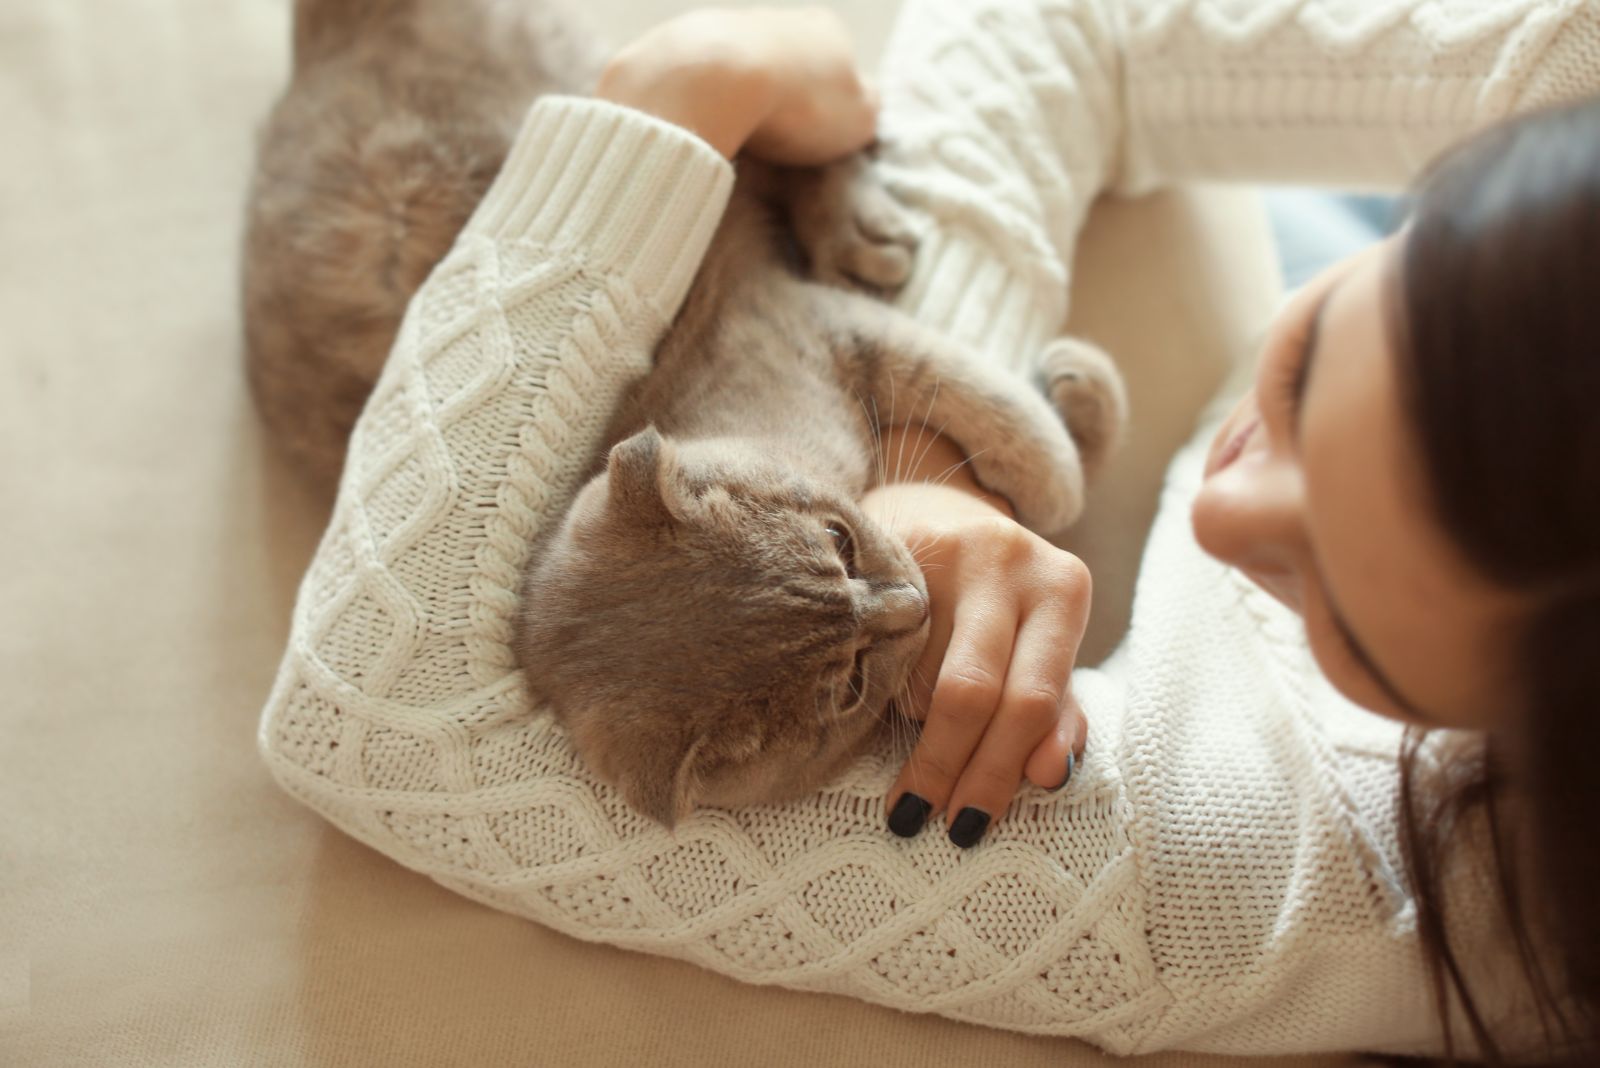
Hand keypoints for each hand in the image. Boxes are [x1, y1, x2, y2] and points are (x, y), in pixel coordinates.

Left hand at [595, 6, 876, 162]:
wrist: (712, 81)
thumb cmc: (798, 104)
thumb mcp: (857, 119)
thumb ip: (865, 108)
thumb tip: (861, 101)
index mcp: (826, 31)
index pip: (838, 65)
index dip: (829, 104)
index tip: (815, 138)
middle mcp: (774, 18)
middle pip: (785, 64)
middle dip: (779, 98)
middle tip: (773, 143)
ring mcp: (722, 25)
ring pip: (737, 68)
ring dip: (736, 98)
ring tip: (732, 140)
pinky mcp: (675, 44)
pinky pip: (694, 80)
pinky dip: (698, 101)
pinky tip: (696, 128)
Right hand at [863, 428, 1090, 848]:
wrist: (942, 512)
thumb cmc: (1002, 604)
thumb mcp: (1043, 650)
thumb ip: (1057, 713)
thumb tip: (1052, 776)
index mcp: (1064, 589)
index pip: (1032, 699)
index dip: (997, 768)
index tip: (967, 823)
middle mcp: (1010, 558)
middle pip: (973, 688)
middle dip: (946, 763)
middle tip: (918, 815)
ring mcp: (943, 546)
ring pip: (916, 668)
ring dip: (910, 720)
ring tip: (908, 734)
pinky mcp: (887, 545)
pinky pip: (877, 638)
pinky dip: (879, 680)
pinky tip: (874, 694)